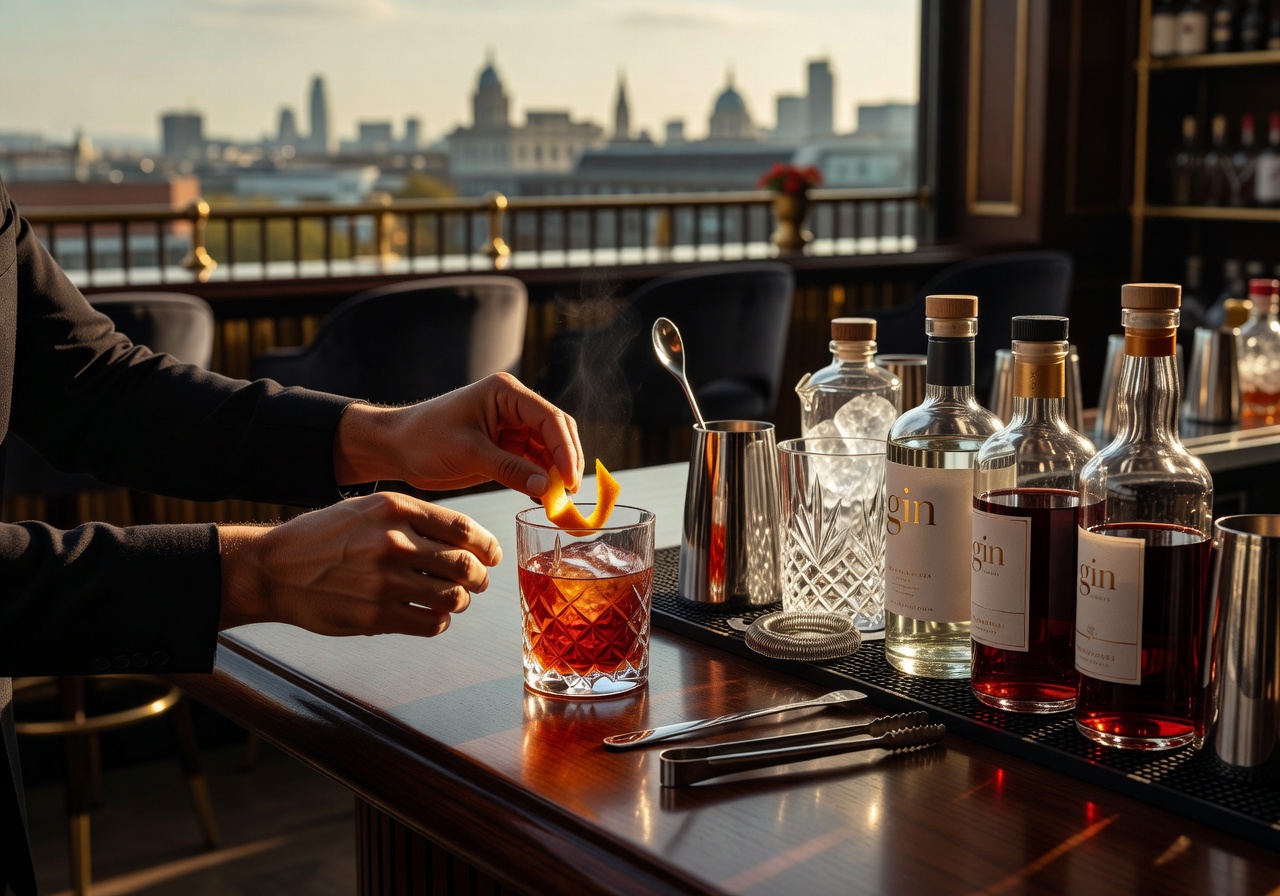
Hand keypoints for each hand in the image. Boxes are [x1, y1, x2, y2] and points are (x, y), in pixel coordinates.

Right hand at [218, 492, 499, 636]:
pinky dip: (439, 622)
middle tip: (479, 581)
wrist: (274, 569)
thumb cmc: (324, 537)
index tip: (492, 556)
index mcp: (394, 509)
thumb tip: (463, 539)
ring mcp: (384, 581)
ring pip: (451, 597)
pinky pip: (429, 623)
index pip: (462, 528)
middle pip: (463, 565)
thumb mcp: (367, 509)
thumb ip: (412, 518)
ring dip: (460, 601)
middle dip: (479, 577)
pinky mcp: (375, 615)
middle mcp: (393, 541)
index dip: (486, 545)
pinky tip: (432, 616)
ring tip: (455, 600)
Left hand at [335, 372, 583, 497]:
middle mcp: (514, 406)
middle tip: (570, 493)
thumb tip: (548, 488)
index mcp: (506, 393)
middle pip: (556, 432)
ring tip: (559, 502)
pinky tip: (544, 499)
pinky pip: (533, 464)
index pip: (550, 418)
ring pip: (549, 450)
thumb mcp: (468, 453)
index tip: (569, 480)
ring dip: (556, 474)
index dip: (565, 449)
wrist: (395, 447)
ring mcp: (511, 428)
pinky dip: (541, 481)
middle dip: (566, 462)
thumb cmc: (424, 438)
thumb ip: (510, 469)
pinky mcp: (505, 448)